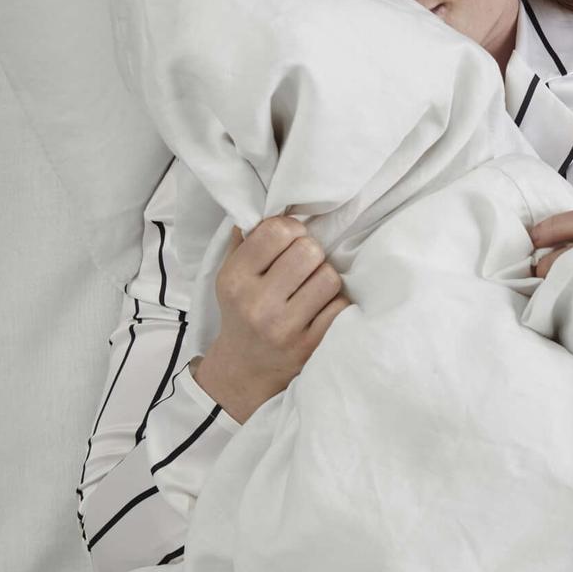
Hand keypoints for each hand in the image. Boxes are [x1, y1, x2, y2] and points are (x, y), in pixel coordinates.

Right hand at [193, 214, 351, 422]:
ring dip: (325, 279)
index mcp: (235, 279)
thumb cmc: (243, 311)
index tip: (289, 242)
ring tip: (311, 289)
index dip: (291, 230)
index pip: (277, 231)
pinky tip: (320, 310)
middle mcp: (258, 304)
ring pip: (329, 277)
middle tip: (303, 266)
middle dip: (310, 253)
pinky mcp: (311, 346)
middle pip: (309, 251)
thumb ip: (247, 240)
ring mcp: (286, 328)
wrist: (246, 369)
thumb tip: (268, 202)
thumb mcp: (231, 275)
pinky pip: (341, 306)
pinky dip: (335, 304)